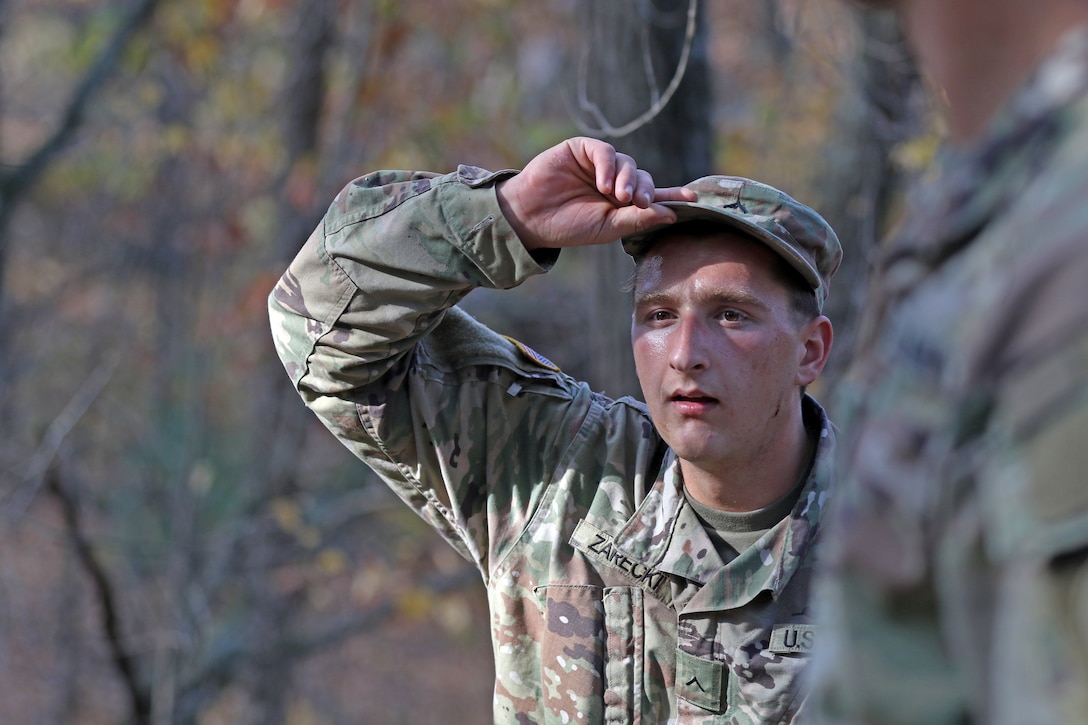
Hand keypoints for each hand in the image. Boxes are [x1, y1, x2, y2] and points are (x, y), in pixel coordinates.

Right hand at [496, 137, 696, 250]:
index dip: (672, 195)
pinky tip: (603, 184)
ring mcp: (599, 164)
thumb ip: (637, 220)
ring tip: (616, 197)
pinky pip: (605, 151)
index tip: (692, 198)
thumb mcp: (607, 227)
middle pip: (644, 178)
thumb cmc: (568, 226)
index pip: (654, 196)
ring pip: (627, 163)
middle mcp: (614, 181)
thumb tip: (670, 214)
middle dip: (645, 190)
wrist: (531, 216)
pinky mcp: (582, 149)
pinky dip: (608, 165)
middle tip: (639, 203)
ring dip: (627, 179)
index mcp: (623, 203)